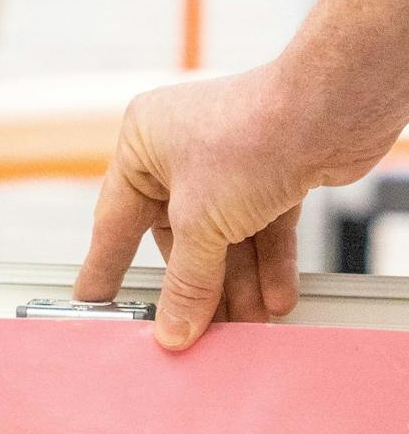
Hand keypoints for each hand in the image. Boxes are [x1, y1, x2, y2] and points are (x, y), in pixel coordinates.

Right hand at [77, 64, 388, 350]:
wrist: (338, 104)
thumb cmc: (256, 133)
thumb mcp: (202, 222)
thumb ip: (186, 282)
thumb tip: (174, 328)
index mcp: (143, 145)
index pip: (115, 222)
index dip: (107, 267)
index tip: (96, 302)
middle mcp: (181, 150)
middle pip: (178, 238)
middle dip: (195, 286)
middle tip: (190, 329)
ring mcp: (229, 162)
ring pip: (224, 239)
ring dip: (237, 284)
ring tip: (244, 323)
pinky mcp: (273, 173)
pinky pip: (261, 229)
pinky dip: (267, 264)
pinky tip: (273, 297)